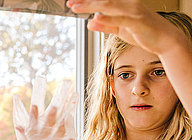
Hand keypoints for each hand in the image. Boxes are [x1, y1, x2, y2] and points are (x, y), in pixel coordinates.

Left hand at [67, 0, 184, 54]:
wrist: (165, 40)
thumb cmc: (143, 33)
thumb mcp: (120, 30)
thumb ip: (106, 25)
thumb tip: (90, 22)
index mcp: (124, 4)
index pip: (103, 0)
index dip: (88, 1)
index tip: (73, 2)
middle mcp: (129, 4)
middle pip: (103, 0)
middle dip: (85, 1)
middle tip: (70, 3)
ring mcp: (133, 11)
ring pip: (108, 5)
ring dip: (90, 5)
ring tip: (76, 7)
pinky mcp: (137, 21)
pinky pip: (120, 19)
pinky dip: (107, 18)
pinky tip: (96, 17)